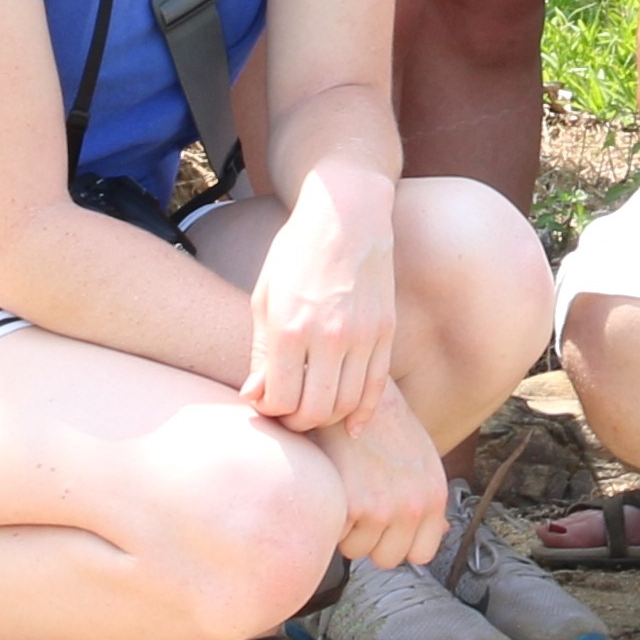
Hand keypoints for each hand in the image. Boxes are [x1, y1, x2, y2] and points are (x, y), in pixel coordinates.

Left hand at [237, 174, 401, 434]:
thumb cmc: (297, 253)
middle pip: (315, 410)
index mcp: (290, 327)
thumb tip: (254, 396)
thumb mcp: (265, 296)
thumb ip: (261, 351)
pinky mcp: (386, 331)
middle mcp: (329, 336)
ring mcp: (363, 335)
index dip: (269, 411)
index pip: (280, 400)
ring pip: (347, 404)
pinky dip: (364, 413)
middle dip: (297, 422)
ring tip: (314, 410)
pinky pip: (377, 387)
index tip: (265, 402)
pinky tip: (354, 426)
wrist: (348, 214)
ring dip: (328, 418)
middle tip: (288, 414)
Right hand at [318, 385, 452, 570]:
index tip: (385, 524)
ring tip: (346, 490)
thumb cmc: (382, 422)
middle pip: (386, 558)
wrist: (350, 392)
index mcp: (433, 495)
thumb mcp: (420, 457)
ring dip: (346, 529)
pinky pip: (334, 536)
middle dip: (370, 538)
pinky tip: (332, 485)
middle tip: (360, 502)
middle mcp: (414, 506)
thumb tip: (443, 532)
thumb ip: (427, 498)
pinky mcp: (352, 505)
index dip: (399, 542)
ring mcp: (383, 509)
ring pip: (356, 550)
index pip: (421, 553)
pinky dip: (328, 517)